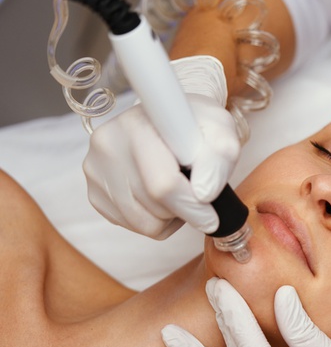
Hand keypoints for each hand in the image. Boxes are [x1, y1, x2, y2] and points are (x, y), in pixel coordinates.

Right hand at [83, 56, 239, 238]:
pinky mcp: (94, 192)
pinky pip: (132, 226)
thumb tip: (204, 194)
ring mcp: (94, 169)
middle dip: (184, 210)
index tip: (212, 216)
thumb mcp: (220, 132)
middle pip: (154, 207)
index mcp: (137, 125)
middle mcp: (107, 144)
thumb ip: (219, 159)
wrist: (170, 120)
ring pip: (143, 223)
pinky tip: (160, 196)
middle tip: (195, 191)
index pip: (163, 184)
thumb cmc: (196, 127)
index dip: (192, 207)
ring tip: (178, 190)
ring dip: (170, 217)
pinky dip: (154, 220)